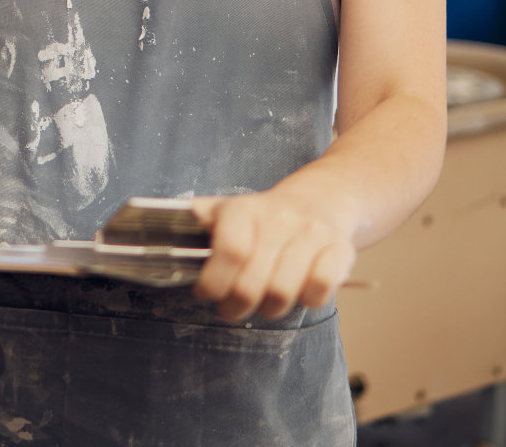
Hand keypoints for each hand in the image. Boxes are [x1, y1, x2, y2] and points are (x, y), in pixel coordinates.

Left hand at [190, 190, 356, 321]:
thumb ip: (198, 221)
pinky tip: (299, 290)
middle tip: (232, 307)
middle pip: (252, 284)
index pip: (230, 251)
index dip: (214, 283)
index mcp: (245, 209)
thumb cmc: (266, 217)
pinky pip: (320, 290)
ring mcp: (312, 234)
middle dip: (236, 306)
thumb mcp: (228, 211)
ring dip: (269, 307)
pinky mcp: (340, 250)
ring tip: (264, 299)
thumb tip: (165, 224)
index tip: (206, 293)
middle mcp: (280, 218)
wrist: (322, 198)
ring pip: (283, 293)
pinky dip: (307, 299)